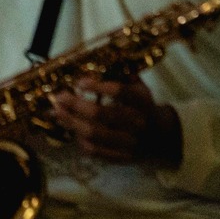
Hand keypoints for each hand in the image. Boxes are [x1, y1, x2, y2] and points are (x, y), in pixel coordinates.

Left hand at [48, 76, 181, 166]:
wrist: (162, 137)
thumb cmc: (144, 106)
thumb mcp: (140, 87)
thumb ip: (122, 75)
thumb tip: (99, 60)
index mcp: (143, 102)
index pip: (121, 92)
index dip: (99, 86)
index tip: (80, 82)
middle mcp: (137, 123)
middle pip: (102, 115)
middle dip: (76, 104)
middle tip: (60, 97)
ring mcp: (130, 143)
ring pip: (95, 134)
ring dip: (72, 122)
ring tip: (57, 112)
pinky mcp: (122, 158)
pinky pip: (96, 151)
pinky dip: (80, 140)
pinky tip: (71, 129)